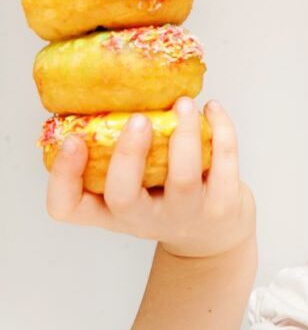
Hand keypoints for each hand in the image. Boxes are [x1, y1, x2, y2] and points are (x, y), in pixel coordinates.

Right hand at [45, 97, 256, 258]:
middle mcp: (144, 220)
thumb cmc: (166, 201)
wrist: (215, 236)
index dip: (63, 176)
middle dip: (128, 154)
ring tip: (183, 103)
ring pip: (182, 177)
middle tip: (138, 119)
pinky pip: (224, 164)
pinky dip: (222, 131)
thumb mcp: (135, 191)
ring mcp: (186, 214)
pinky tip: (213, 110)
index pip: (68, 208)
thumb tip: (113, 93)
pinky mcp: (222, 206)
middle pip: (122, 196)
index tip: (72, 140)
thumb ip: (118, 159)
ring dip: (184, 134)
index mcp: (112, 212)